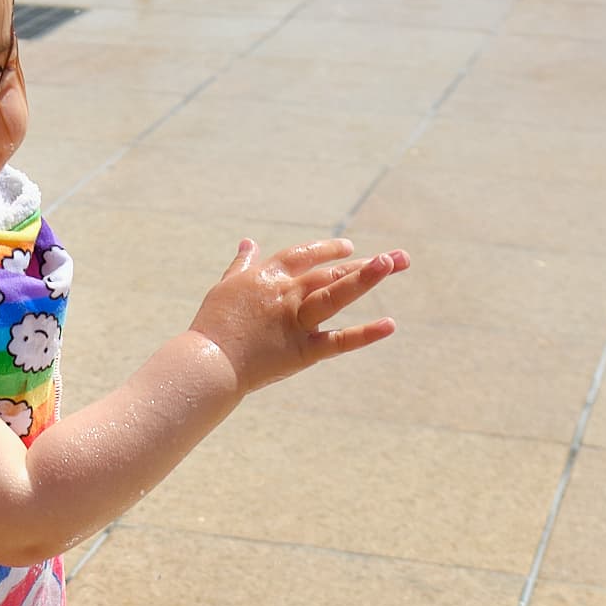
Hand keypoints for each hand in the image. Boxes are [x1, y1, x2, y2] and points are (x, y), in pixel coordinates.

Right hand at [190, 237, 409, 392]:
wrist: (207, 363)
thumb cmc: (212, 327)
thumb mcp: (225, 287)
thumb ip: (242, 265)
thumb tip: (247, 243)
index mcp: (268, 278)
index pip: (303, 255)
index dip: (327, 249)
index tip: (348, 248)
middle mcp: (286, 294)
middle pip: (329, 271)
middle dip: (364, 264)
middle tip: (397, 258)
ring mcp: (296, 321)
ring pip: (336, 294)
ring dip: (365, 278)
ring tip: (393, 262)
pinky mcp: (302, 351)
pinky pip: (338, 341)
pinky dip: (364, 335)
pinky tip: (389, 325)